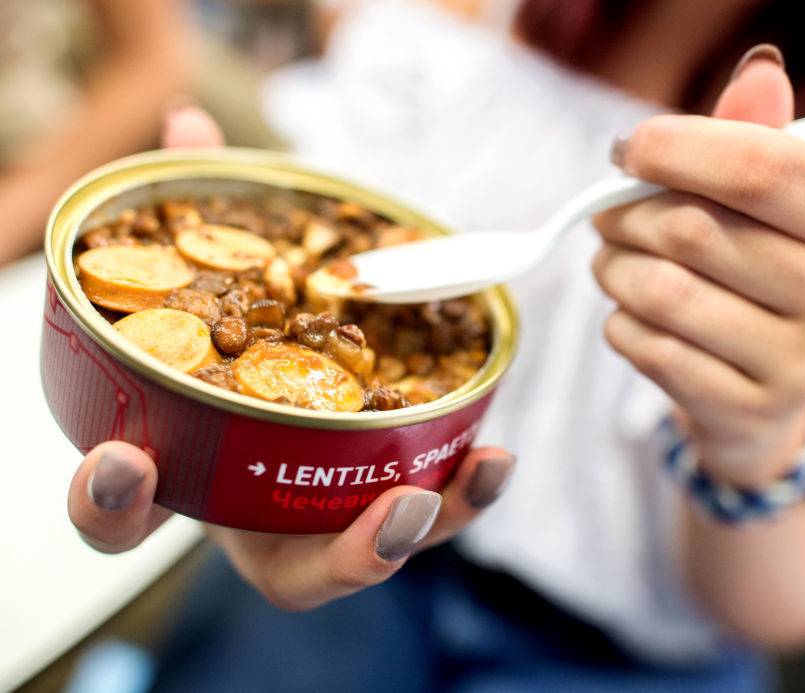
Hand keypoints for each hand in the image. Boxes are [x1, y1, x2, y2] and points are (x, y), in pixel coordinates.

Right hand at [67, 106, 515, 609]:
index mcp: (187, 472)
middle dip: (344, 553)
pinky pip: (432, 508)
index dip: (111, 498)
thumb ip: (203, 219)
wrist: (282, 394)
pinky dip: (464, 485)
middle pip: (295, 572)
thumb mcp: (218, 287)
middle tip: (395, 508)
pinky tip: (493, 451)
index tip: (122, 463)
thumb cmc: (241, 353)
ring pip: (380, 552)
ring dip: (426, 524)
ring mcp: (333, 523)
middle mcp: (262, 518)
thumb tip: (189, 127)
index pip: (123, 512)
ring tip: (470, 474)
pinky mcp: (392, 504)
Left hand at [593, 52, 804, 484]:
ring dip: (612, 268)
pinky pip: (646, 347)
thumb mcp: (765, 210)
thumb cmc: (754, 282)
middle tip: (607, 213)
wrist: (759, 402)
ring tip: (613, 264)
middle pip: (695, 229)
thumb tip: (759, 71)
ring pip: (660, 291)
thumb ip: (754, 142)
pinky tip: (634, 318)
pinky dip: (620, 323)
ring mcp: (802, 366)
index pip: (766, 168)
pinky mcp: (749, 412)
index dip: (681, 148)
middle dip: (626, 213)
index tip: (629, 149)